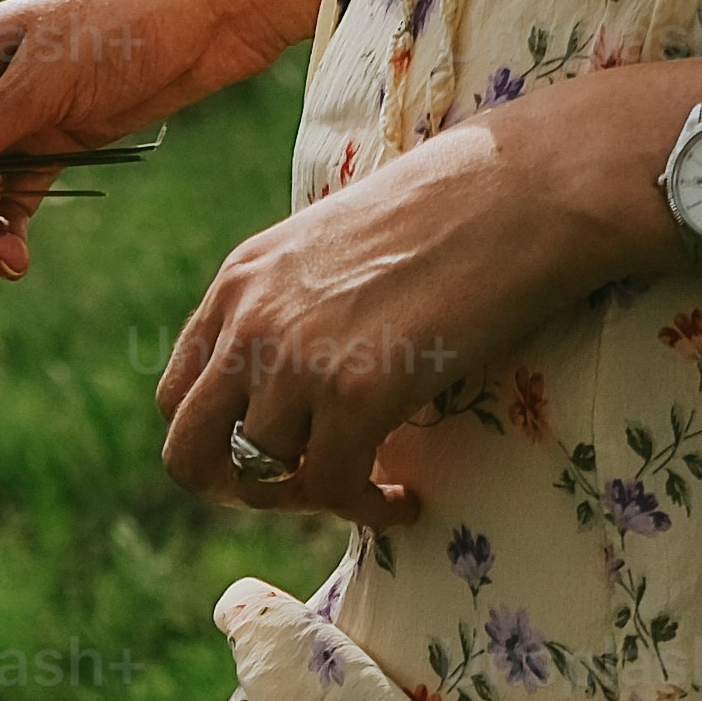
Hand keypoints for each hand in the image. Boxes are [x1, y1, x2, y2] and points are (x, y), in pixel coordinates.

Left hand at [155, 62, 678, 515]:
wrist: (522, 190)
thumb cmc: (451, 212)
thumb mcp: (335, 248)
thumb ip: (295, 309)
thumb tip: (299, 381)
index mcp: (239, 282)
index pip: (178, 396)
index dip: (219, 441)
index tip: (274, 452)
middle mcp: (249, 321)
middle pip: (188, 453)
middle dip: (236, 490)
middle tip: (298, 492)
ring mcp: (295, 358)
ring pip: (261, 478)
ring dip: (313, 498)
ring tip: (367, 488)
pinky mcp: (354, 393)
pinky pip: (334, 489)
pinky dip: (367, 510)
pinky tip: (405, 502)